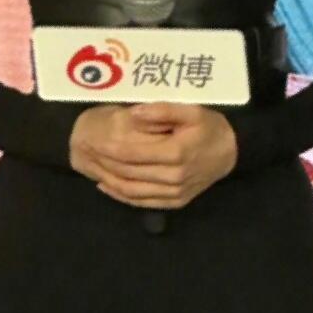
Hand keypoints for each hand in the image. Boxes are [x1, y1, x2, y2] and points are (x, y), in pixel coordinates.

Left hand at [68, 102, 237, 208]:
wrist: (231, 152)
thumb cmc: (208, 126)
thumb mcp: (190, 110)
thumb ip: (161, 110)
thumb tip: (133, 114)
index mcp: (175, 152)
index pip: (130, 152)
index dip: (106, 147)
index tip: (87, 139)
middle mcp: (173, 177)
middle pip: (127, 172)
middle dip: (101, 162)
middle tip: (82, 151)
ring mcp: (174, 193)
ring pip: (131, 190)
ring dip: (107, 179)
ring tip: (89, 166)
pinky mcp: (175, 202)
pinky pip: (142, 202)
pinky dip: (121, 195)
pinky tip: (106, 185)